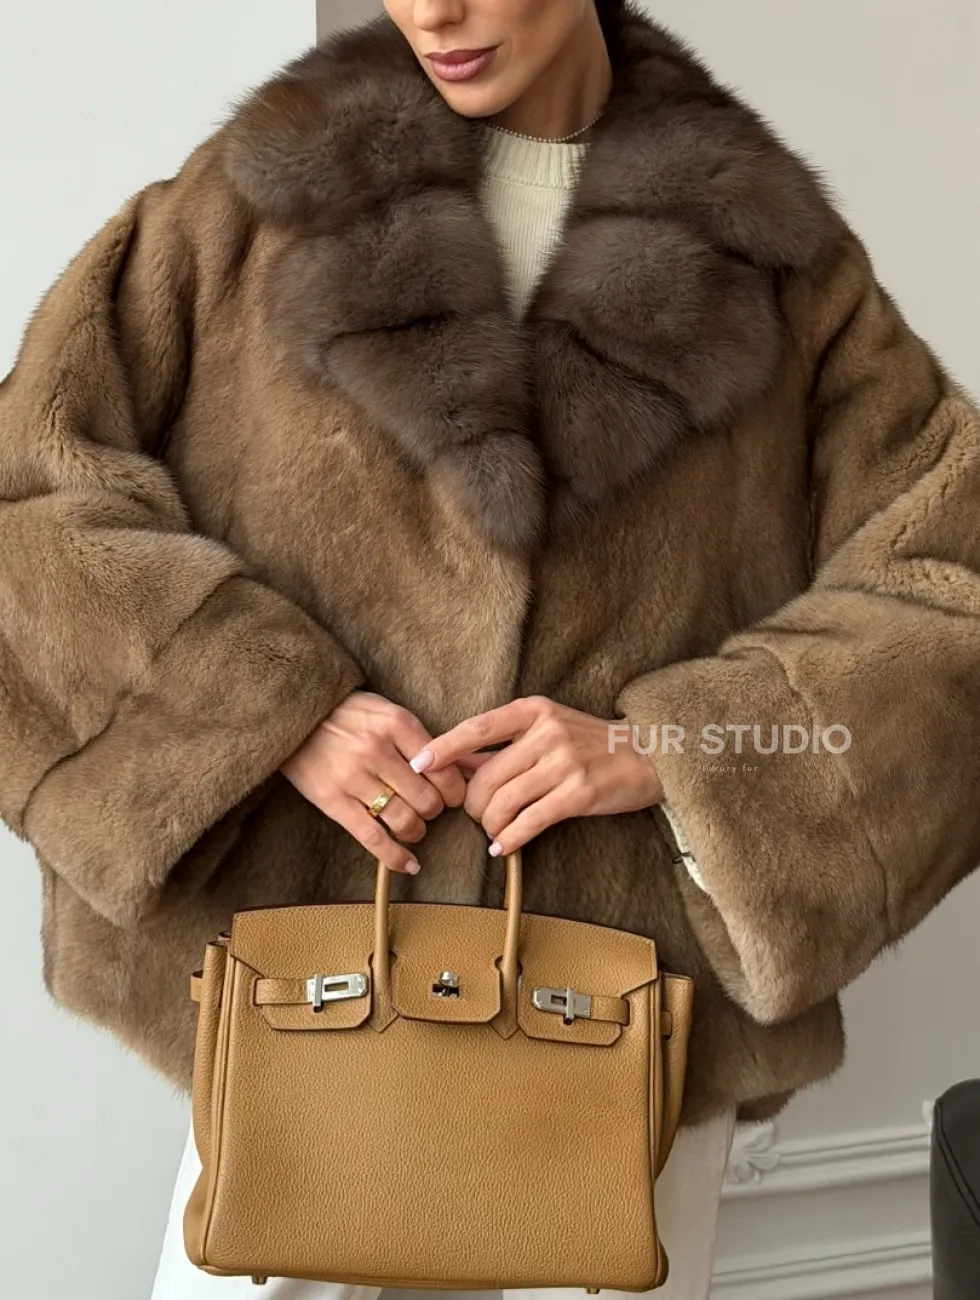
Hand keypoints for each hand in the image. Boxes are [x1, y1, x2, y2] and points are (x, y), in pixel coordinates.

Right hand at [280, 690, 469, 873]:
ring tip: (413, 828)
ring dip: (416, 831)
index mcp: (396, 725)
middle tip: (430, 809)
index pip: (443, 769)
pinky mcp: (333, 801)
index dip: (455, 790)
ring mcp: (354, 777)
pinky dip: (395, 857)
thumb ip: (415, 737)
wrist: (294, 716)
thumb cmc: (346, 713)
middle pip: (427, 799)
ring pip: (404, 821)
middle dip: (436, 811)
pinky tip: (409, 865)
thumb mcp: (385, 710)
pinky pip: (372, 838)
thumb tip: (452, 768)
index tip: (453, 796)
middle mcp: (377, 750)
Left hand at [408, 696, 663, 855]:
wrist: (648, 753)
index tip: (419, 764)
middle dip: (472, 804)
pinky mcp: (578, 793)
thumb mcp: (546, 727)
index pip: (478, 728)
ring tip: (492, 832)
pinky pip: (530, 821)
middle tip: (475, 816)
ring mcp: (564, 763)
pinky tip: (503, 847)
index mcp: (533, 710)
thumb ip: (502, 743)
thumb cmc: (589, 741)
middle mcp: (546, 733)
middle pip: (486, 776)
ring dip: (490, 825)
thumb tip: (454, 760)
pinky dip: (510, 839)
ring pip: (504, 801)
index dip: (444, 747)